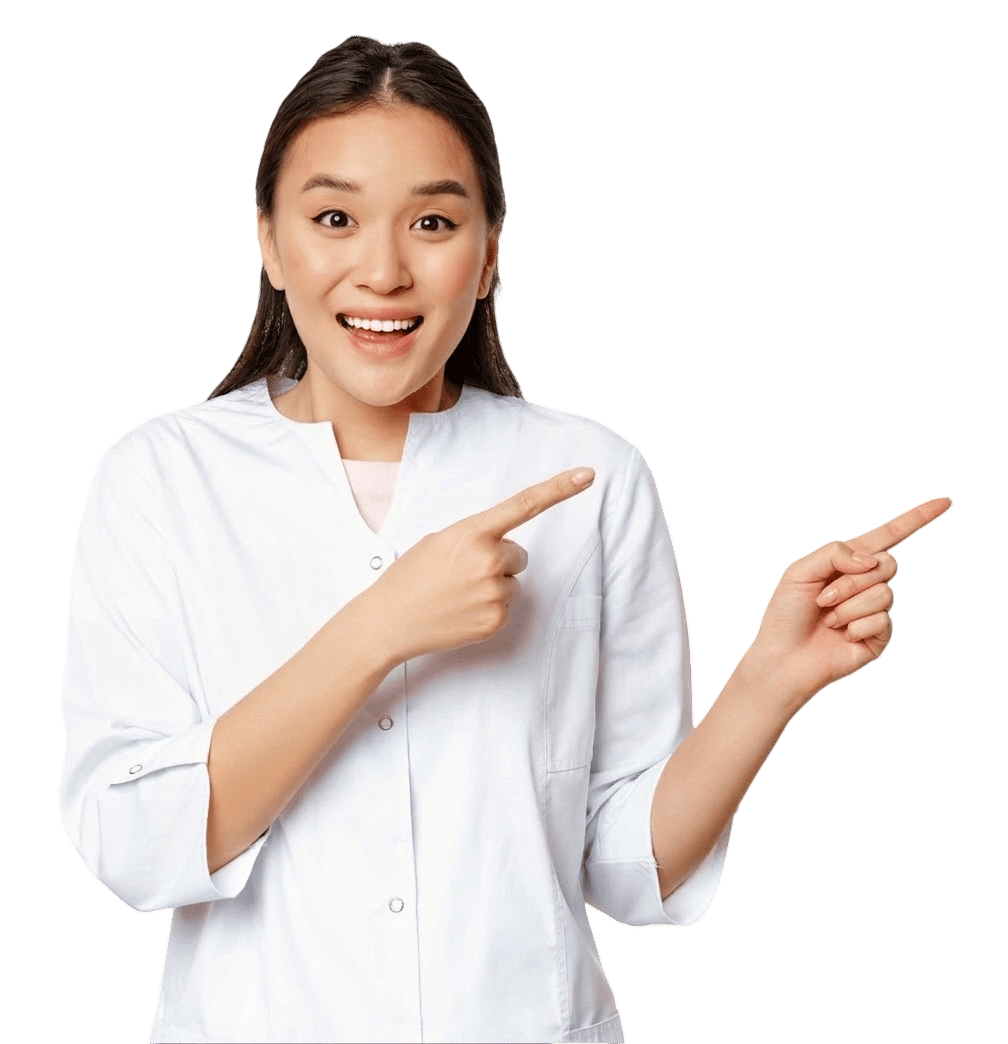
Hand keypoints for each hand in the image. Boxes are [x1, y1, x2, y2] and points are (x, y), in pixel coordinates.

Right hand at [367, 467, 595, 662]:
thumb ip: (477, 538)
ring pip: (513, 582)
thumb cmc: (411, 577)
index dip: (560, 488)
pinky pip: (507, 606)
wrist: (389, 620)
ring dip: (493, 585)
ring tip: (458, 594)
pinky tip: (461, 611)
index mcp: (472, 532)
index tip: (588, 475)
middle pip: (519, 554)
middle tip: (463, 574)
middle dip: (499, 561)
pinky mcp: (496, 619)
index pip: (524, 504)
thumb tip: (503, 549)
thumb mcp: (440, 541)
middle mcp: (489, 559)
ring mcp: (495, 592)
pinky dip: (488, 608)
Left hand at [746, 496, 952, 712]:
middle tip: (824, 598)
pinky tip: (842, 636)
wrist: (783, 657)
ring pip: (884, 593)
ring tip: (829, 619)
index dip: (917, 518)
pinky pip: (882, 620)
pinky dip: (855, 626)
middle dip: (852, 581)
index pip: (888, 535)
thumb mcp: (800, 571)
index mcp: (848, 562)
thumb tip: (872, 560)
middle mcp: (866, 583)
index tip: (945, 501)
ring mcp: (875, 609)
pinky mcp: (879, 635)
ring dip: (849, 606)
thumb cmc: (786, 614)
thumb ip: (834, 553)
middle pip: (888, 564)